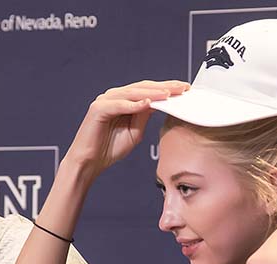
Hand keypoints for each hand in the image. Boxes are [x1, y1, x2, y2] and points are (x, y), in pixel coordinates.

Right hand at [61, 80, 188, 176]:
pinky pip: (119, 105)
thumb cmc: (111, 148)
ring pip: (132, 93)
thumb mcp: (135, 132)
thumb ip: (144, 117)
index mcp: (124, 100)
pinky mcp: (98, 109)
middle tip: (183, 88)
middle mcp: (114, 96)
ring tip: (168, 94)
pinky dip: (133, 104)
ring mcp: (105, 100)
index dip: (167, 88)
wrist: (90, 162)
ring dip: (152, 93)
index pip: (148, 90)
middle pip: (143, 88)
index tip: (185, 89)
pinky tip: (147, 104)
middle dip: (164, 87)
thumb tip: (160, 103)